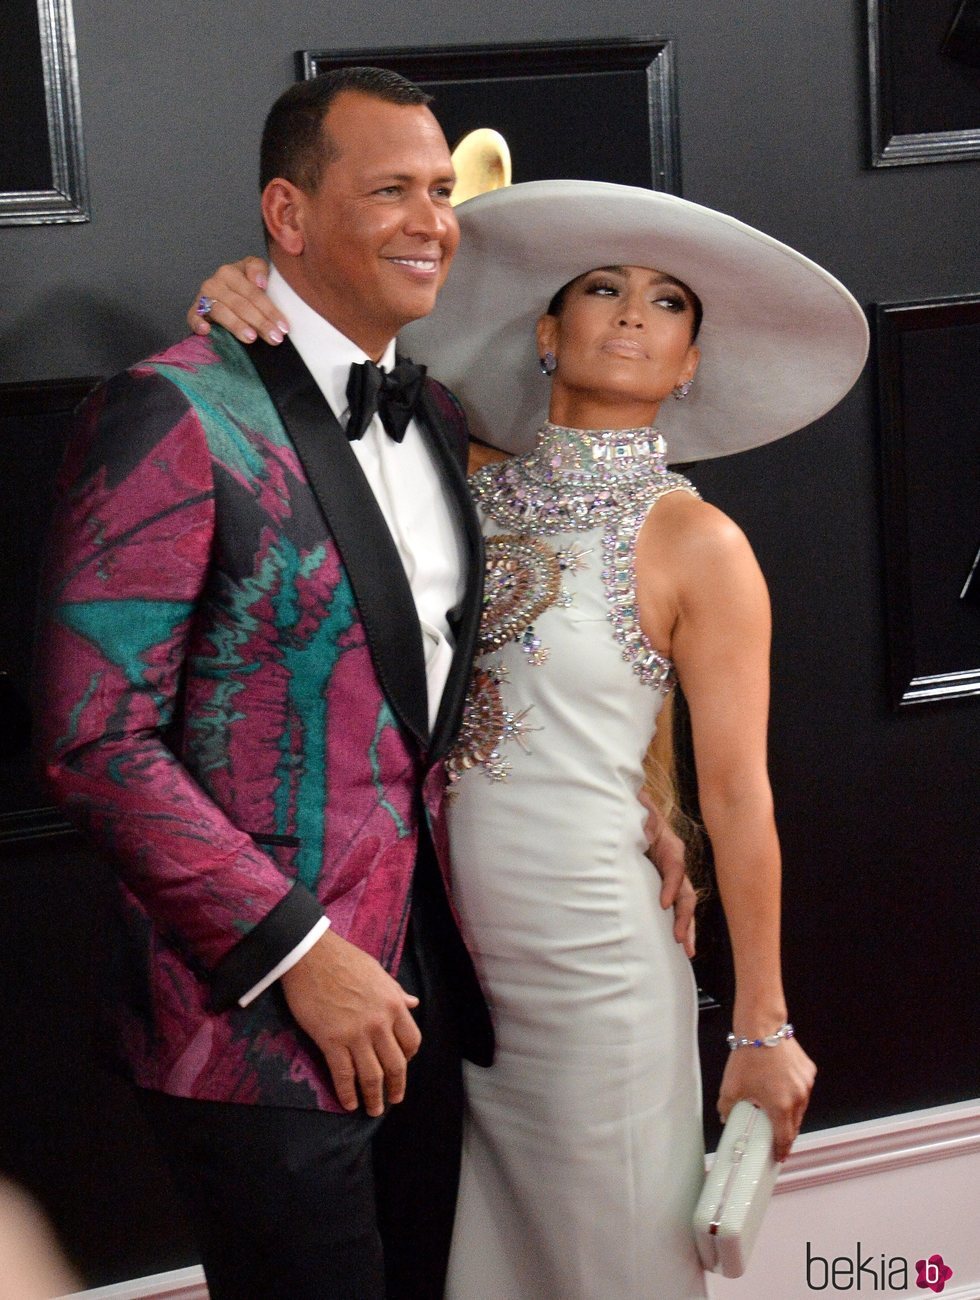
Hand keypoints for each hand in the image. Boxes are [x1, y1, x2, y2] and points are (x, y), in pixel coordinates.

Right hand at [188, 256, 284, 344]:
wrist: (220, 292)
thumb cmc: (243, 286)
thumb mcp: (254, 272)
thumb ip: (259, 270)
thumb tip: (260, 283)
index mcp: (232, 272)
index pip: (253, 293)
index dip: (270, 310)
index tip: (283, 326)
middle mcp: (216, 282)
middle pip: (241, 304)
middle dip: (260, 322)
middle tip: (275, 338)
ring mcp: (203, 297)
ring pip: (221, 311)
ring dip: (236, 325)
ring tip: (252, 338)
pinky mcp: (194, 311)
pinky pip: (193, 317)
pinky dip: (198, 323)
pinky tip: (207, 331)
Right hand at [280, 929, 421, 1116]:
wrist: (311, 955)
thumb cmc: (344, 959)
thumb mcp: (378, 973)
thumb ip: (396, 992)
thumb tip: (414, 1003)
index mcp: (394, 1004)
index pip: (412, 1041)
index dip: (408, 1058)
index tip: (402, 1066)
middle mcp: (380, 1023)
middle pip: (395, 1064)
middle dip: (396, 1086)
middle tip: (393, 1099)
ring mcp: (356, 1034)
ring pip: (372, 1075)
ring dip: (374, 1097)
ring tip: (373, 1109)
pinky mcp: (331, 1041)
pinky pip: (343, 1074)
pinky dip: (347, 1093)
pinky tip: (348, 1103)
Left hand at [638, 788, 695, 956]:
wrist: (636, 814)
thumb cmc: (636, 814)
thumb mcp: (639, 813)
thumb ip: (642, 819)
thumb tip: (643, 829)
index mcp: (670, 846)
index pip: (675, 868)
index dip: (671, 886)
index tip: (663, 904)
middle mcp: (676, 864)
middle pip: (686, 892)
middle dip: (685, 917)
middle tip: (680, 939)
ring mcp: (673, 877)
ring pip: (685, 904)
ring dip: (687, 927)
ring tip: (688, 951)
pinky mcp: (665, 886)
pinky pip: (676, 906)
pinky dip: (679, 924)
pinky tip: (679, 945)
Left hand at [717, 1037, 815, 1161]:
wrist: (762, 1028)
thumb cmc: (749, 1056)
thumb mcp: (731, 1086)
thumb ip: (726, 1108)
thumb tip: (725, 1117)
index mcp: (780, 1106)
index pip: (784, 1138)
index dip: (781, 1150)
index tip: (779, 1156)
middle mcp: (797, 1097)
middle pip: (794, 1125)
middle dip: (786, 1133)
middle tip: (776, 1136)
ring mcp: (805, 1084)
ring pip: (801, 1108)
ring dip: (791, 1113)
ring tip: (777, 1111)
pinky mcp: (808, 1071)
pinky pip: (803, 1089)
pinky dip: (795, 1093)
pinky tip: (782, 1088)